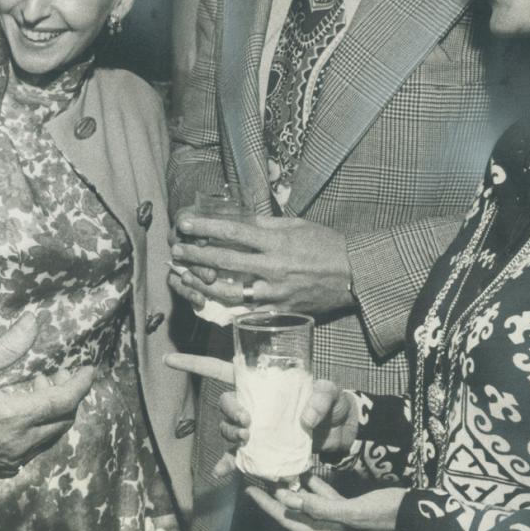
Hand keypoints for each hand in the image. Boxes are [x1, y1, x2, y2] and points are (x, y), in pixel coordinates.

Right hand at [0, 313, 96, 478]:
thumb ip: (6, 347)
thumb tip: (32, 322)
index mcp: (14, 416)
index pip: (64, 401)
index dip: (81, 383)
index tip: (89, 368)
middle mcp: (19, 443)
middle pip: (63, 420)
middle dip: (67, 395)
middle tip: (55, 373)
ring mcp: (12, 459)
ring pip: (51, 436)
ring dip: (52, 411)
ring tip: (35, 387)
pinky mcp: (3, 467)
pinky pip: (34, 449)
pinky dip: (39, 428)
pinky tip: (22, 412)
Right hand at [164, 353, 357, 465]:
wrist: (340, 432)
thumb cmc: (332, 402)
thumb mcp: (331, 392)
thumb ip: (322, 398)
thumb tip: (306, 418)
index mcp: (260, 381)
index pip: (221, 368)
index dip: (194, 363)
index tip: (169, 359)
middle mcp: (252, 402)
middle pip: (224, 402)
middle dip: (229, 411)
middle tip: (248, 421)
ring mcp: (254, 426)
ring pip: (228, 428)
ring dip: (232, 434)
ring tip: (249, 438)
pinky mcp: (261, 448)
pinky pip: (237, 456)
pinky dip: (228, 464)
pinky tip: (222, 472)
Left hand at [171, 212, 353, 317]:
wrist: (354, 275)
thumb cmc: (325, 244)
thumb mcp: (296, 225)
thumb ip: (265, 224)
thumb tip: (235, 219)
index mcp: (277, 242)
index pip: (233, 232)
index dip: (205, 227)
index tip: (183, 223)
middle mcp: (273, 267)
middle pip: (225, 261)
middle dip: (195, 255)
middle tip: (175, 251)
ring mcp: (276, 292)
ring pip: (230, 291)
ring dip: (203, 284)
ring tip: (185, 276)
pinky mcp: (280, 310)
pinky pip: (247, 311)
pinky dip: (226, 306)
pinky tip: (208, 301)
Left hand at [246, 476, 402, 530]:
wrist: (420, 517)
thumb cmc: (387, 514)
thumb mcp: (352, 511)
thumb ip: (319, 507)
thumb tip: (288, 500)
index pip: (289, 521)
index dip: (268, 506)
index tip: (248, 490)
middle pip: (294, 514)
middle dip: (274, 498)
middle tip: (256, 479)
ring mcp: (340, 524)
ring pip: (308, 506)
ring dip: (293, 491)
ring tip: (275, 473)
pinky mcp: (350, 513)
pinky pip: (325, 500)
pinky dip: (314, 488)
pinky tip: (305, 474)